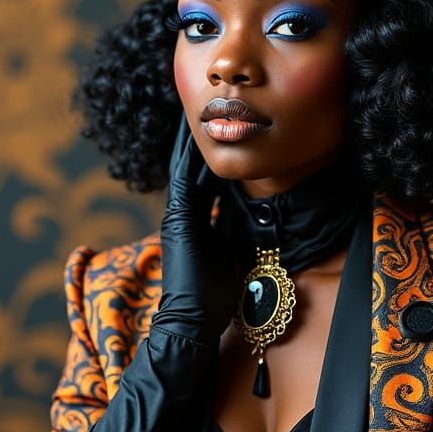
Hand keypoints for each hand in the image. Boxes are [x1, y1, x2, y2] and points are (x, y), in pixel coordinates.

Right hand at [153, 112, 246, 346]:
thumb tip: (255, 217)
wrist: (193, 322)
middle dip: (200, 140)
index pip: (204, 180)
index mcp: (194, 222)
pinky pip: (182, 180)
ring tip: (198, 111)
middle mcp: (182, 214)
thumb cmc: (213, 297)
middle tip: (210, 109)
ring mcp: (177, 216)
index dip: (212, 155)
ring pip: (183, 168)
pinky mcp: (177, 221)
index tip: (223, 130)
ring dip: (190, 141)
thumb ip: (235, 233)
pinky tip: (192, 135)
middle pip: (191, 167)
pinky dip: (185, 157)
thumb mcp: (231, 255)